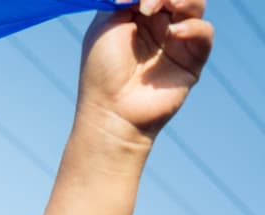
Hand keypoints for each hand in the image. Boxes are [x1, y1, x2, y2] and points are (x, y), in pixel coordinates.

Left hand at [77, 0, 213, 143]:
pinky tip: (175, 33)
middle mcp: (159, 24)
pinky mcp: (193, 58)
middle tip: (148, 5)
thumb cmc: (102, 71)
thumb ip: (126, 0)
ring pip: (195, 5)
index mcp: (137, 14)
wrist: (112, 110)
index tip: (131, 1)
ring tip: (166, 7)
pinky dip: (193, 27)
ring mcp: (177, 40)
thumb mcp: (106, 26)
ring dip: (184, 0)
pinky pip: (204, 32)